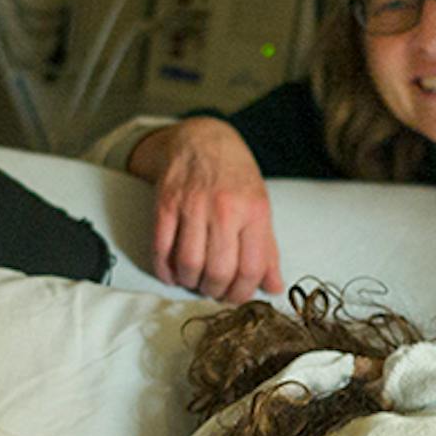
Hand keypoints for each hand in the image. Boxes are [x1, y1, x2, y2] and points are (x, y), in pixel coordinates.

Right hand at [132, 117, 283, 301]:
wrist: (202, 139)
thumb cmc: (235, 177)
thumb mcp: (260, 208)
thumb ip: (267, 250)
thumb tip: (274, 288)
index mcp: (254, 212)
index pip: (251, 268)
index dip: (242, 293)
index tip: (235, 296)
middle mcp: (224, 209)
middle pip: (218, 271)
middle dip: (215, 291)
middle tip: (214, 290)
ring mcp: (192, 205)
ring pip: (189, 264)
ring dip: (190, 283)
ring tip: (194, 281)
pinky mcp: (165, 204)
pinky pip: (161, 249)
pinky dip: (164, 270)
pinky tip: (172, 273)